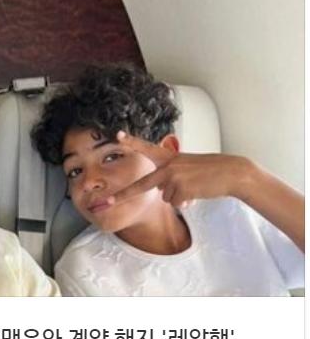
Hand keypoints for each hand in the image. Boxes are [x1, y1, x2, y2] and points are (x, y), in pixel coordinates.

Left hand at [109, 131, 250, 207]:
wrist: (231, 173)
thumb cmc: (211, 171)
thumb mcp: (187, 168)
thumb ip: (171, 177)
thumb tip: (165, 195)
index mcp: (169, 157)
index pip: (147, 148)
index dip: (131, 141)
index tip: (117, 135)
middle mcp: (168, 166)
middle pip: (142, 185)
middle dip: (123, 195)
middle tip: (107, 201)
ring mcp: (173, 177)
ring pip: (166, 198)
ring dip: (179, 197)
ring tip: (195, 187)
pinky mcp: (181, 189)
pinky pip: (176, 203)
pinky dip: (187, 202)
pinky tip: (197, 193)